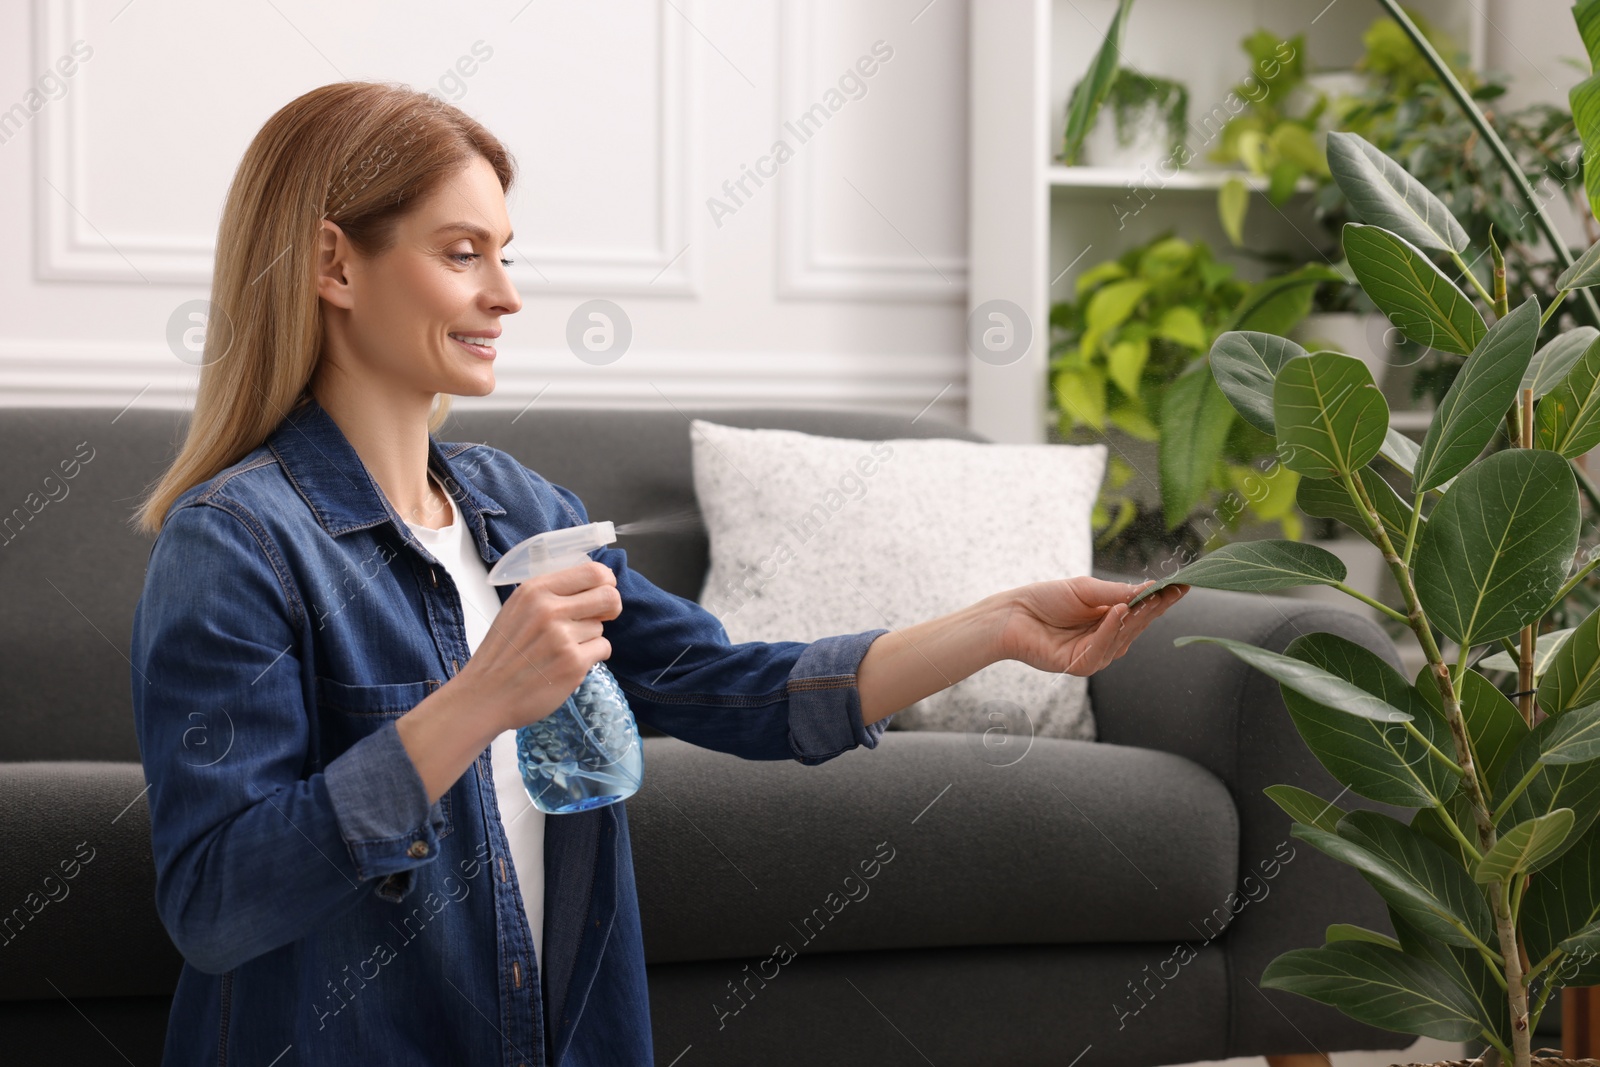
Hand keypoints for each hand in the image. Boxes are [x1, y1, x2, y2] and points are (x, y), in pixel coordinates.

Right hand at [456, 559, 623, 732]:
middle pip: (609, 596)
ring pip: (601, 627)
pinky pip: (603, 648)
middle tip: (601, 617)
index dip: (606, 582)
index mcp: (535, 590)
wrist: (485, 695)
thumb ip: (550, 594)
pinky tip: (568, 663)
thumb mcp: (517, 609)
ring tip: (562, 649)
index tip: (603, 591)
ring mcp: (562, 637)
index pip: (592, 571)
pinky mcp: (573, 663)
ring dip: (590, 637)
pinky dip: (592, 657)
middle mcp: (549, 609)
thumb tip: (592, 584)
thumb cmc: (502, 653)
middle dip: (611, 607)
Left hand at [994, 576, 1188, 676]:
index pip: (1142, 610)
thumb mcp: (1086, 590)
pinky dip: (1109, 631)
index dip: (1162, 600)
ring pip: (1123, 638)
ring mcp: (1095, 653)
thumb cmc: (1046, 599)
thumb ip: (1117, 592)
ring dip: (1133, 619)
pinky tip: (1117, 613)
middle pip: (1137, 625)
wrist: (1013, 613)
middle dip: (1154, 609)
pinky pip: (1101, 650)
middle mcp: (1107, 638)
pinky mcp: (1080, 664)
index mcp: (1110, 618)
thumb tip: (1150, 590)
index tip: (1183, 585)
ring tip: (1142, 600)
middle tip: (1170, 592)